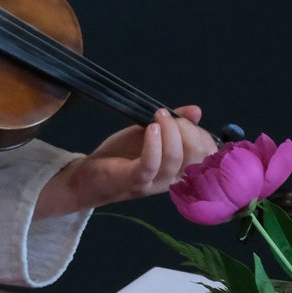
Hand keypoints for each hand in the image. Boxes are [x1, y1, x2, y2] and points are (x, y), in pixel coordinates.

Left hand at [34, 106, 219, 218]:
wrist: (86, 177)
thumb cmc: (120, 156)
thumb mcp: (149, 134)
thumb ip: (173, 124)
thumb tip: (196, 110)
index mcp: (179, 168)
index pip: (205, 152)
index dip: (199, 132)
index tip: (181, 118)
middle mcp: (172, 178)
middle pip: (196, 155)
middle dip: (187, 129)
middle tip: (166, 116)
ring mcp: (154, 182)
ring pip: (176, 158)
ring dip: (170, 131)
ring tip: (158, 117)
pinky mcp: (135, 181)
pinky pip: (152, 164)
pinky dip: (154, 144)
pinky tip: (151, 128)